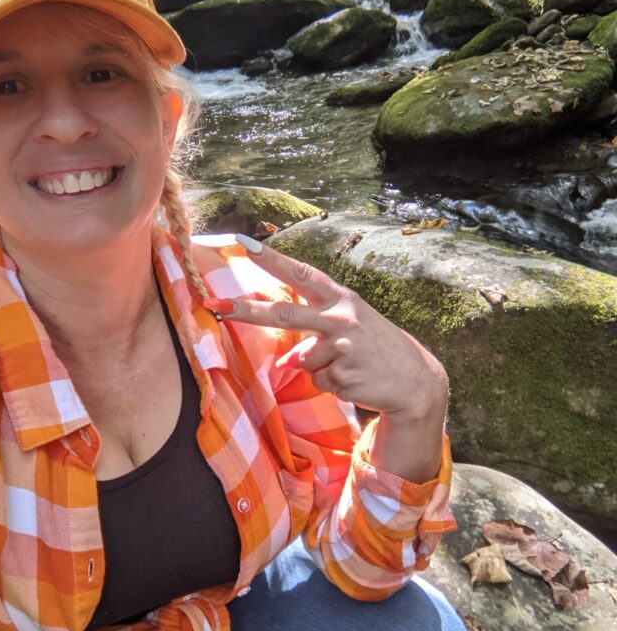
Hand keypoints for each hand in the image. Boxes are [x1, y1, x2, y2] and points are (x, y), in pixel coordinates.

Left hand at [203, 236, 447, 417]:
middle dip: (247, 311)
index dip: (273, 260)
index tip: (244, 244)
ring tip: (349, 367)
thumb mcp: (349, 332)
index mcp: (341, 299)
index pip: (302, 274)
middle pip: (285, 314)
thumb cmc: (375, 350)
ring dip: (319, 369)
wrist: (415, 381)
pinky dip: (332, 385)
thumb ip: (315, 336)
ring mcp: (342, 347)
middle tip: (216, 305)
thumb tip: (287, 359)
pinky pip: (318, 382)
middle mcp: (340, 318)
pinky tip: (355, 380)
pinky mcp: (344, 374)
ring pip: (303, 360)